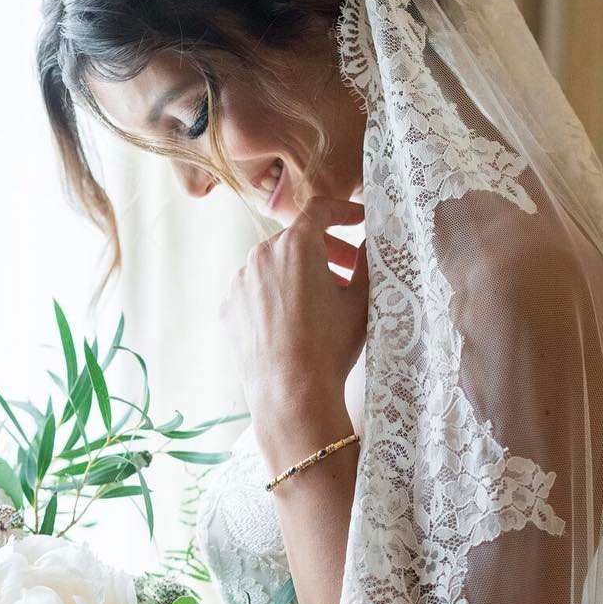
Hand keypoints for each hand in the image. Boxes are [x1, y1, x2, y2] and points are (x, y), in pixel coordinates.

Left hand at [220, 197, 367, 456]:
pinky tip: (294, 321)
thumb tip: (372, 240)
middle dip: (326, 250)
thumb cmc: (330, 347)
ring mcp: (240, 281)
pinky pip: (257, 290)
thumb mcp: (361, 301)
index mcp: (296, 245)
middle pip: (297, 239)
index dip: (344, 211)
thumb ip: (368, 261)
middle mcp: (261, 254)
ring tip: (322, 302)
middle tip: (349, 272)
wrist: (291, 394)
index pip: (320, 209)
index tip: (360, 220)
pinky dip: (276, 295)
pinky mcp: (230, 307)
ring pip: (275, 265)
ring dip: (299, 273)